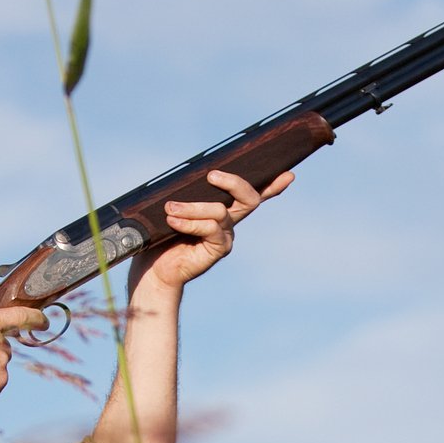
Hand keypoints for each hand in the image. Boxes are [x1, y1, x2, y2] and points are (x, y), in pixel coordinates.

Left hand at [132, 167, 292, 292]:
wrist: (155, 268)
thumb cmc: (162, 235)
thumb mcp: (176, 208)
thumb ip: (187, 194)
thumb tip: (192, 175)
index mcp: (224, 209)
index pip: (252, 194)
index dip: (272, 185)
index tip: (288, 174)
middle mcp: (229, 222)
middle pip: (249, 198)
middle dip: (234, 182)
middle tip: (212, 176)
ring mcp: (226, 236)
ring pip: (220, 211)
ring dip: (192, 207)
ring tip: (170, 208)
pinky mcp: (218, 249)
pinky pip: (210, 228)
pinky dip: (189, 222)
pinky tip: (173, 221)